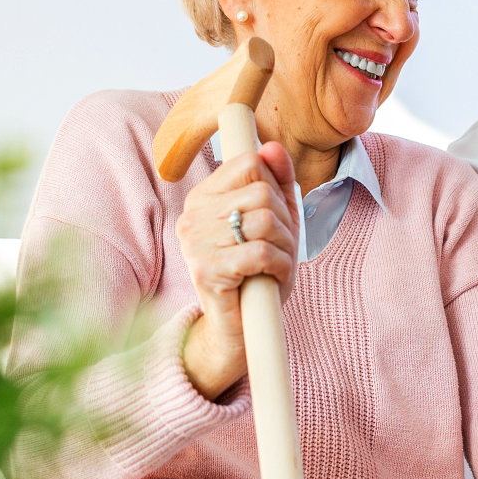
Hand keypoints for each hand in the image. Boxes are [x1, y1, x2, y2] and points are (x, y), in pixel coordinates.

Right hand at [174, 142, 297, 397]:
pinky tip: (273, 277)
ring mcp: (195, 243)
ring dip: (285, 246)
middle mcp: (192, 216)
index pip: (249, 163)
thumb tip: (273, 147)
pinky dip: (279, 265)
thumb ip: (276, 183)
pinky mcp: (207, 270)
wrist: (240, 331)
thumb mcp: (275, 223)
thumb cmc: (257, 274)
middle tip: (280, 249)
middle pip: (262, 192)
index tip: (276, 216)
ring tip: (276, 265)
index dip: (275, 188)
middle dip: (286, 222)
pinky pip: (261, 251)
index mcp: (202, 198)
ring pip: (265, 221)